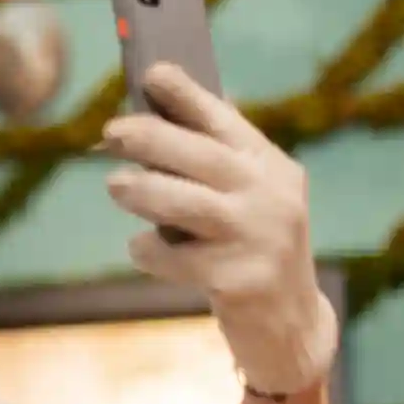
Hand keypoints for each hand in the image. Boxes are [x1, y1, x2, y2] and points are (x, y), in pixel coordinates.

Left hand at [101, 62, 336, 396]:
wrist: (292, 329)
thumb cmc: (253, 254)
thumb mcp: (250, 202)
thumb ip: (215, 166)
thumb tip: (153, 122)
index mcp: (273, 168)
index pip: (226, 122)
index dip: (187, 96)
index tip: (153, 74)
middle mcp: (272, 197)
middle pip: (203, 157)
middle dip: (153, 139)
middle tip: (111, 132)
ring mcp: (259, 239)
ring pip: (188, 204)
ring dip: (144, 191)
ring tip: (115, 186)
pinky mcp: (241, 280)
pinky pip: (177, 258)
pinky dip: (150, 252)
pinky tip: (144, 250)